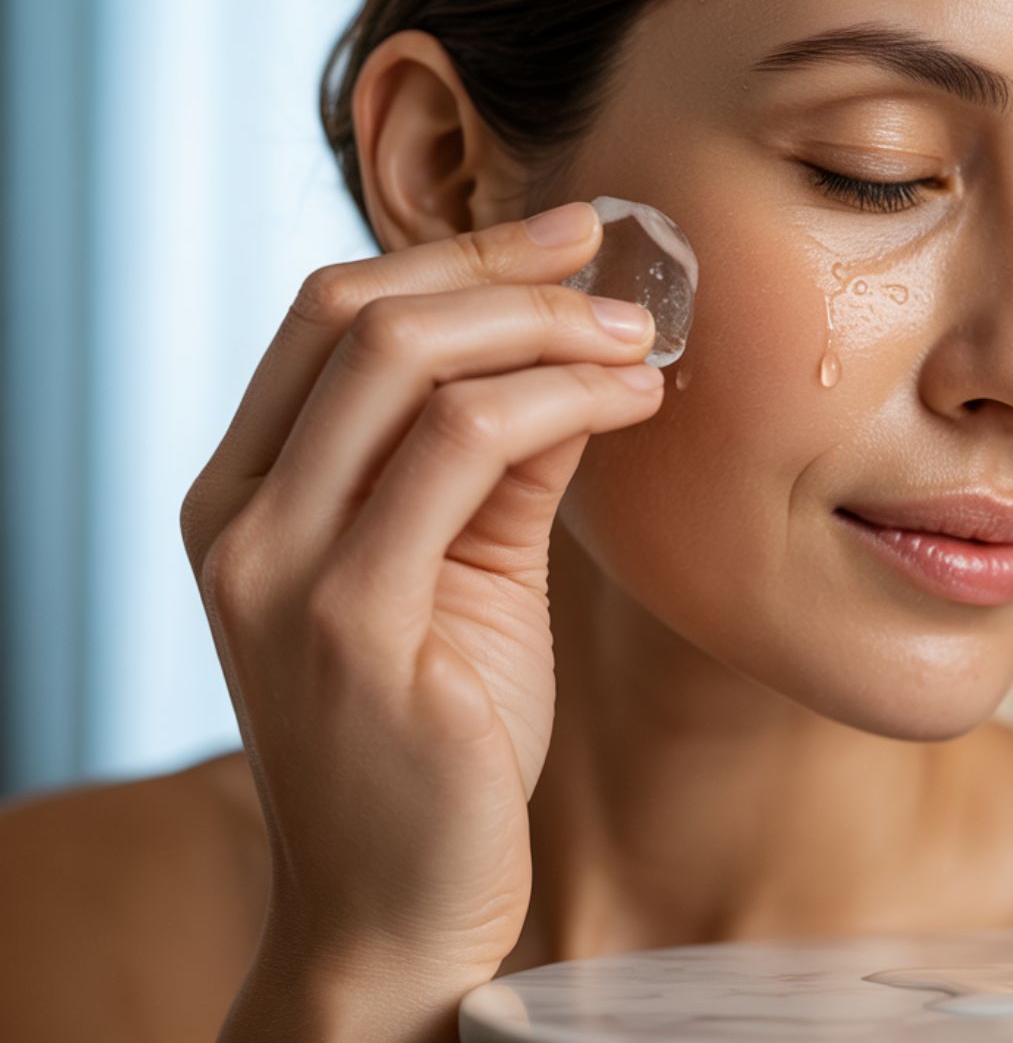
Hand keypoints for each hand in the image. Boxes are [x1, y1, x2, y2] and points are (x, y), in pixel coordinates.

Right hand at [180, 203, 661, 1040]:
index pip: (327, 315)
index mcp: (246, 497)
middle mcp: (241, 521)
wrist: (401, 908)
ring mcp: (283, 571)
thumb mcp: (463, 575)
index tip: (562, 235)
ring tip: (641, 337)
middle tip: (613, 262)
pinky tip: (634, 402)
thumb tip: (573, 351)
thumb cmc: (440, 744)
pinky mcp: (357, 623)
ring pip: (407, 364)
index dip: (454, 257)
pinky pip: (465, 450)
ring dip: (545, 326)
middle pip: (358, 314)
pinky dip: (563, 399)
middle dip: (502, 268)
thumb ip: (498, 464)